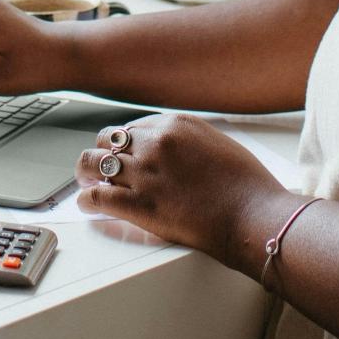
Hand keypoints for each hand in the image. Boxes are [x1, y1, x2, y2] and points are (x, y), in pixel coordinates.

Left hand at [74, 113, 297, 268]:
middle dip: (103, 153)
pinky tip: (86, 203)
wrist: (253, 214)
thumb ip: (189, 141)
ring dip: (86, 172)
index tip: (122, 154)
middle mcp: (155, 143)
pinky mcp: (139, 204)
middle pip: (108, 140)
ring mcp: (145, 172)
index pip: (133, 127)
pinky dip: (86, 200)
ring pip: (94, 163)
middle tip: (100, 166)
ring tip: (85, 180)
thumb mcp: (217, 143)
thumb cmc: (246, 184)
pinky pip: (96, 196)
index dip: (124, 143)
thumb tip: (172, 149)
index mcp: (175, 124)